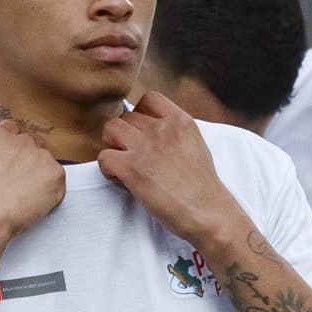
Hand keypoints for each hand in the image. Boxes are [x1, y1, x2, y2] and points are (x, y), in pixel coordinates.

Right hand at [0, 119, 65, 242]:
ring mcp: (42, 156)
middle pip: (35, 144)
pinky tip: (35, 202)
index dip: (16, 145)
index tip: (14, 159)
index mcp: (0, 136)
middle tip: (22, 181)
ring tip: (26, 195)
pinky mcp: (56, 173)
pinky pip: (58, 180)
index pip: (14, 129)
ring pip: (48, 163)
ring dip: (42, 176)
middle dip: (31, 160)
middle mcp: (23, 141)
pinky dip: (51, 191)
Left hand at [97, 92, 242, 248]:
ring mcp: (146, 147)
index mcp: (182, 121)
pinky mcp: (132, 168)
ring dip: (112, 147)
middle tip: (133, 156)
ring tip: (124, 164)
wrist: (208, 212)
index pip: (148, 98)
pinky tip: (122, 180)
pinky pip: (103, 157)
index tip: (144, 133)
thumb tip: (150, 129)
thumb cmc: (202, 186)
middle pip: (125, 116)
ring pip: (110, 130)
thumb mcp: (196, 146)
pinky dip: (108, 169)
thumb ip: (174, 132)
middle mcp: (163, 129)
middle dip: (125, 135)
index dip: (140, 113)